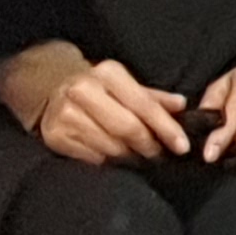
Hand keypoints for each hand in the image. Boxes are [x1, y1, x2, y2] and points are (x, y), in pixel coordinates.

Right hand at [0, 45, 186, 164]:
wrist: (53, 87)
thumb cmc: (100, 87)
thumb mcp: (127, 84)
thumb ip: (155, 97)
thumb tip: (181, 106)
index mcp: (108, 74)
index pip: (144, 105)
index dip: (166, 128)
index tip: (182, 146)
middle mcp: (84, 91)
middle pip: (127, 128)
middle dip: (149, 146)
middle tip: (160, 155)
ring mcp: (66, 114)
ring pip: (110, 146)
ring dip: (130, 156)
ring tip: (139, 156)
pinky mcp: (54, 135)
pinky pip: (92, 157)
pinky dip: (108, 160)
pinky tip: (115, 156)